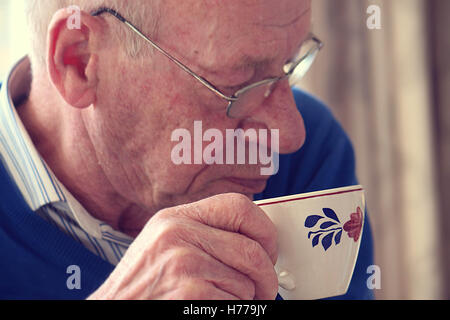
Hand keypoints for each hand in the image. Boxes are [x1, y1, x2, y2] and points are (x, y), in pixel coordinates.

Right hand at [88, 193, 277, 299]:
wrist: (114, 311)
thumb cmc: (142, 287)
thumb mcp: (165, 245)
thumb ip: (204, 234)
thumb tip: (255, 240)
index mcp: (175, 217)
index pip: (240, 206)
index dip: (265, 230)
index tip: (268, 250)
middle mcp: (178, 233)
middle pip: (252, 249)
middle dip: (267, 276)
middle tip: (264, 290)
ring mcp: (183, 262)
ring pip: (247, 282)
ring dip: (245, 300)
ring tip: (220, 301)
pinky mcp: (189, 292)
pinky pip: (236, 304)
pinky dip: (233, 312)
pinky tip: (208, 310)